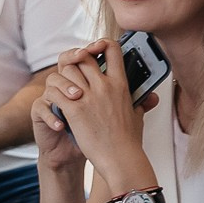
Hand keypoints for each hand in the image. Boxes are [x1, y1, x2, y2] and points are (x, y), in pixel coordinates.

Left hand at [37, 40, 154, 188]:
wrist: (120, 159)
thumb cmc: (128, 140)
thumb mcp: (137, 114)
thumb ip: (142, 101)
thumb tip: (151, 96)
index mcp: (120, 84)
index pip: (112, 48)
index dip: (100, 43)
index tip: (94, 50)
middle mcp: (105, 86)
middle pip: (83, 57)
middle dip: (74, 62)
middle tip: (71, 72)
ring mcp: (89, 97)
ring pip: (66, 71)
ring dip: (60, 78)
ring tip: (62, 88)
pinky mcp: (75, 110)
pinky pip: (56, 91)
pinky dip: (52, 94)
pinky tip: (55, 102)